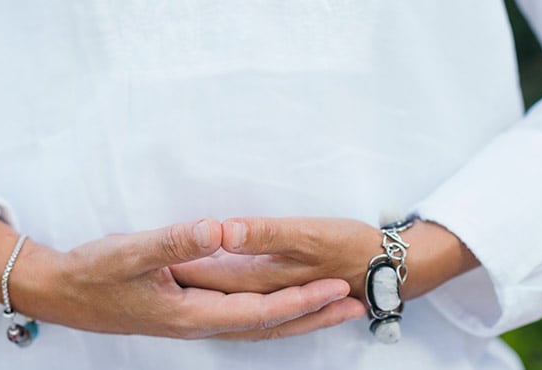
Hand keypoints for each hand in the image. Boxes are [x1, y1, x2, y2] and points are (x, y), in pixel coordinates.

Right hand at [0, 218, 361, 339]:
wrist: (62, 294)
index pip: (258, 313)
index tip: (335, 287)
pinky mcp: (186, 314)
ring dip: (296, 318)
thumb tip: (220, 228)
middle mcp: (198, 325)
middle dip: (312, 316)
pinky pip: (241, 319)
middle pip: (267, 327)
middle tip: (355, 305)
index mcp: (191, 313)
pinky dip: (269, 315)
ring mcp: (192, 322)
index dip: (299, 301)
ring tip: (331, 309)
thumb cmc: (92, 274)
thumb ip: (176, 241)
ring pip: (257, 327)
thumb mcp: (131, 252)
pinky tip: (278, 306)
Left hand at [171, 217, 479, 303]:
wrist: (396, 267)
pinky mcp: (285, 292)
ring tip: (170, 272)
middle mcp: (262, 295)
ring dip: (199, 284)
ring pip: (226, 296)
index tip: (146, 249)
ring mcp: (274, 297)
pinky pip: (245, 301)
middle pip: (211, 287)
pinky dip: (225, 292)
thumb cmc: (352, 246)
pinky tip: (219, 285)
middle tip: (146, 258)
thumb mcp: (309, 235)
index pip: (205, 272)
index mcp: (262, 282)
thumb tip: (220, 230)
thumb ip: (262, 234)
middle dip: (179, 274)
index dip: (176, 259)